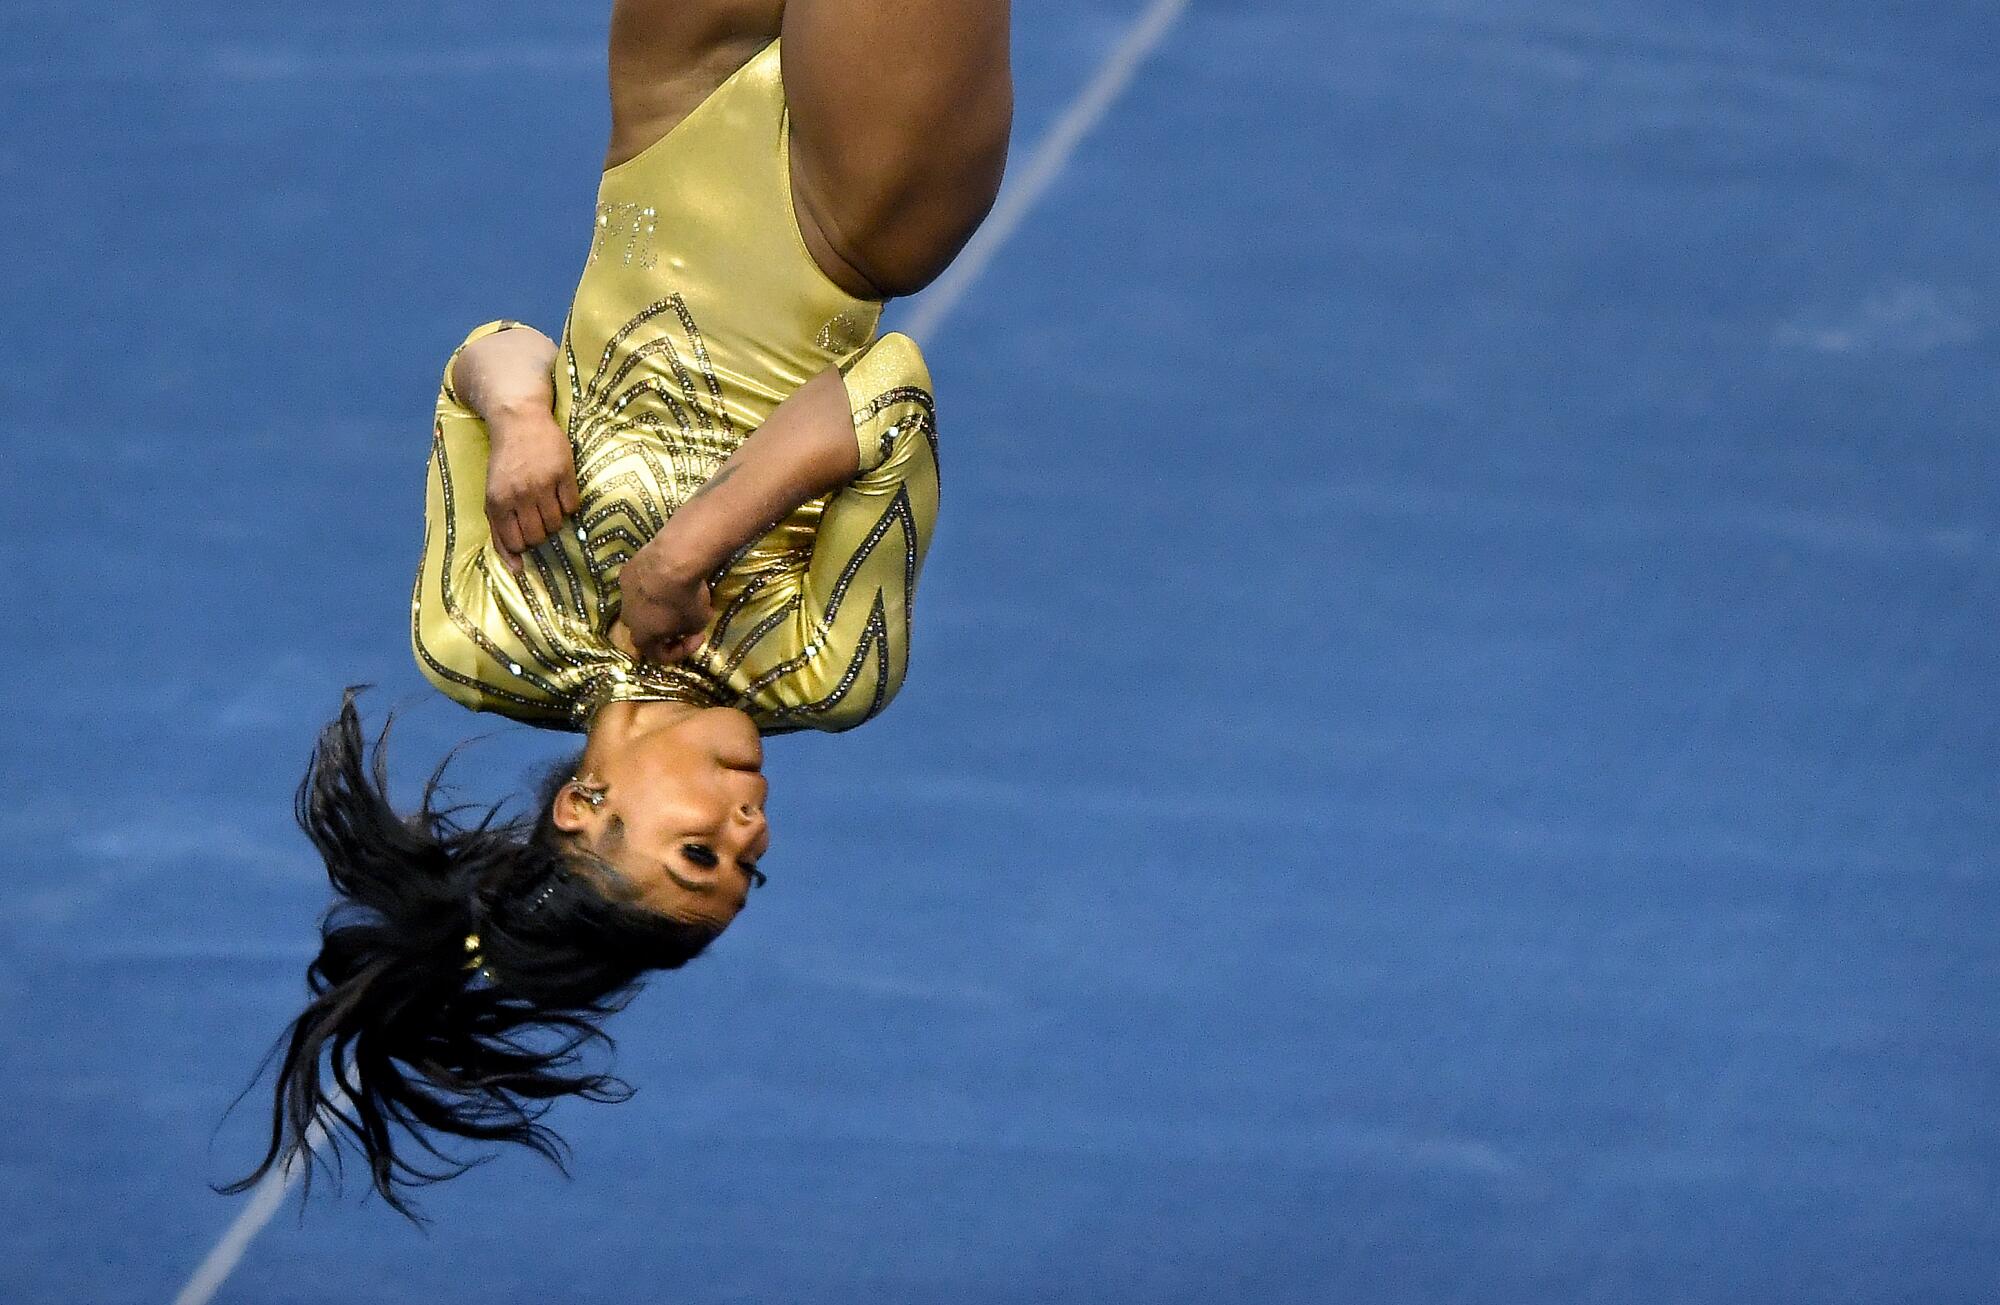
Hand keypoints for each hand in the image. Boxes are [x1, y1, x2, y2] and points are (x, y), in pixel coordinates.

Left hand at [484, 406, 579, 574]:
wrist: (519, 420)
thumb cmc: (505, 462)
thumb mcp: (493, 496)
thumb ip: (500, 532)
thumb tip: (515, 570)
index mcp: (498, 501)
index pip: (515, 543)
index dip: (522, 543)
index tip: (524, 532)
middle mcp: (519, 494)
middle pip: (537, 537)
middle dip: (539, 533)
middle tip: (536, 516)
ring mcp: (542, 483)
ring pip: (555, 524)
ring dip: (554, 519)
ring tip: (548, 502)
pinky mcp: (563, 472)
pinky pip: (572, 506)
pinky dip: (568, 504)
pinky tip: (559, 491)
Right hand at [617, 544, 714, 663]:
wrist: (671, 560)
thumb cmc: (685, 598)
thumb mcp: (698, 622)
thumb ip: (690, 630)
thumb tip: (688, 626)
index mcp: (642, 638)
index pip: (660, 655)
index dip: (682, 650)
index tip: (698, 636)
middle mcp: (627, 619)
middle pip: (647, 629)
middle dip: (667, 628)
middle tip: (685, 619)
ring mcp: (623, 594)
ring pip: (641, 605)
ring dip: (658, 605)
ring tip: (677, 595)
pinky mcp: (626, 572)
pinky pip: (640, 584)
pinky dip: (653, 584)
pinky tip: (668, 576)